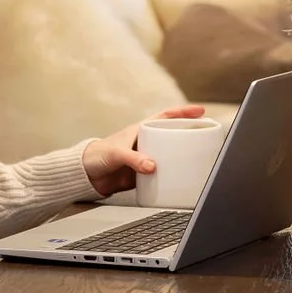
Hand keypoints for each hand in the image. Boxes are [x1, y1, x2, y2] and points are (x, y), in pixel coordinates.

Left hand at [82, 105, 205, 196]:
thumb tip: (153, 166)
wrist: (84, 176)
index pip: (165, 117)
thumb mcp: (116, 154)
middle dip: (189, 136)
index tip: (201, 111)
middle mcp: (145, 143)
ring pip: (169, 156)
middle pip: (172, 136)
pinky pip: (161, 175)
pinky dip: (171, 177)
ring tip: (199, 160)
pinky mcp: (142, 176)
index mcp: (140, 130)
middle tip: (207, 138)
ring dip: (182, 158)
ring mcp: (145, 159)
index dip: (183, 113)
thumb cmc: (96, 156)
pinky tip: (180, 181)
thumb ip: (134, 159)